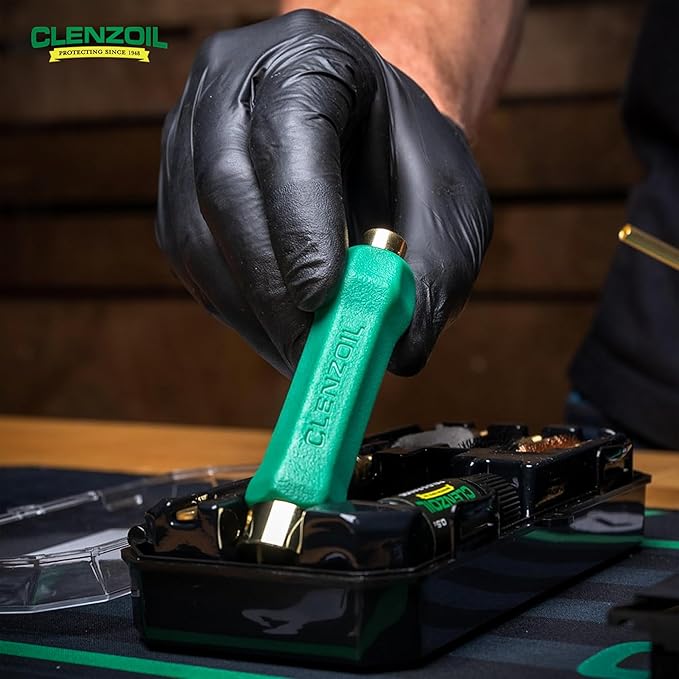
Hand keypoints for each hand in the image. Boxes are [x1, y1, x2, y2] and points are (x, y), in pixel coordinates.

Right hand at [157, 9, 491, 375]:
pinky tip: (274, 331)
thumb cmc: (409, 161)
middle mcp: (233, 86)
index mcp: (308, 56)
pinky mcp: (177, 185)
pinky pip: (189, 256)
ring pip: (195, 232)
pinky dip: (233, 306)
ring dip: (249, 308)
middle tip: (311, 352)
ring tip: (299, 355)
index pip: (290, 132)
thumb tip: (399, 354)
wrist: (369, 129)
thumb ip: (434, 274)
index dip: (301, 222)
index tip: (323, 299)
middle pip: (224, 187)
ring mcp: (191, 133)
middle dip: (270, 285)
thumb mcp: (448, 203)